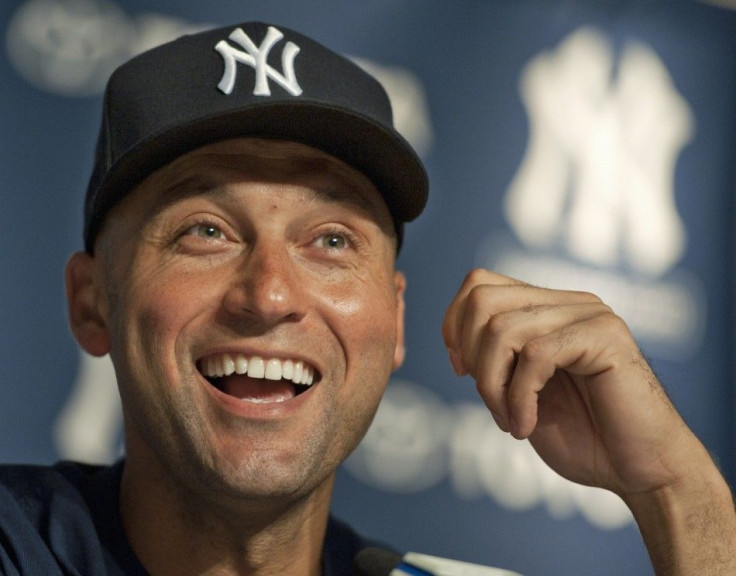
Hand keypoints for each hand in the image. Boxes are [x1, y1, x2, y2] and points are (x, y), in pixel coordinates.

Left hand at [442, 268, 697, 496]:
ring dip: (493, 386)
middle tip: (491, 401)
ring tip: (511, 422)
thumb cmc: (584, 437)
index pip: (479, 284)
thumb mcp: (520, 392)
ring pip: (503, 329)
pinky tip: (526, 427)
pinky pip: (536, 355)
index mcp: (547, 308)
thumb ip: (495, 359)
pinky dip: (518, 398)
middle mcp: (567, 302)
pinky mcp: (605, 336)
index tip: (461, 371)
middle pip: (483, 298)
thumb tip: (455, 339)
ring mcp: (589, 314)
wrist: (642, 472)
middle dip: (471, 355)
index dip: (454, 325)